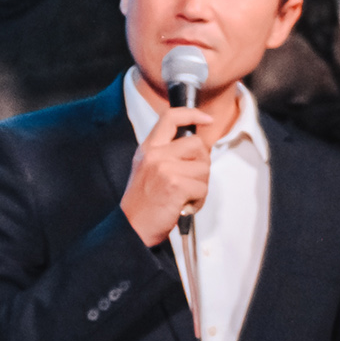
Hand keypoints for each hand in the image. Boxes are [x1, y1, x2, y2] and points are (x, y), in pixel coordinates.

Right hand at [119, 102, 213, 246]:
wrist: (132, 226)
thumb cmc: (143, 202)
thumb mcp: (147, 168)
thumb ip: (167, 153)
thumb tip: (198, 147)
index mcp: (148, 148)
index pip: (170, 117)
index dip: (192, 114)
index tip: (207, 119)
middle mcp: (155, 154)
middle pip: (197, 144)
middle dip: (201, 163)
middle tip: (189, 180)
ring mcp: (165, 168)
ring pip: (204, 167)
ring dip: (200, 185)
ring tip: (183, 196)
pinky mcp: (176, 185)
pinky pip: (203, 187)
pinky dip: (198, 200)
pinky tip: (184, 205)